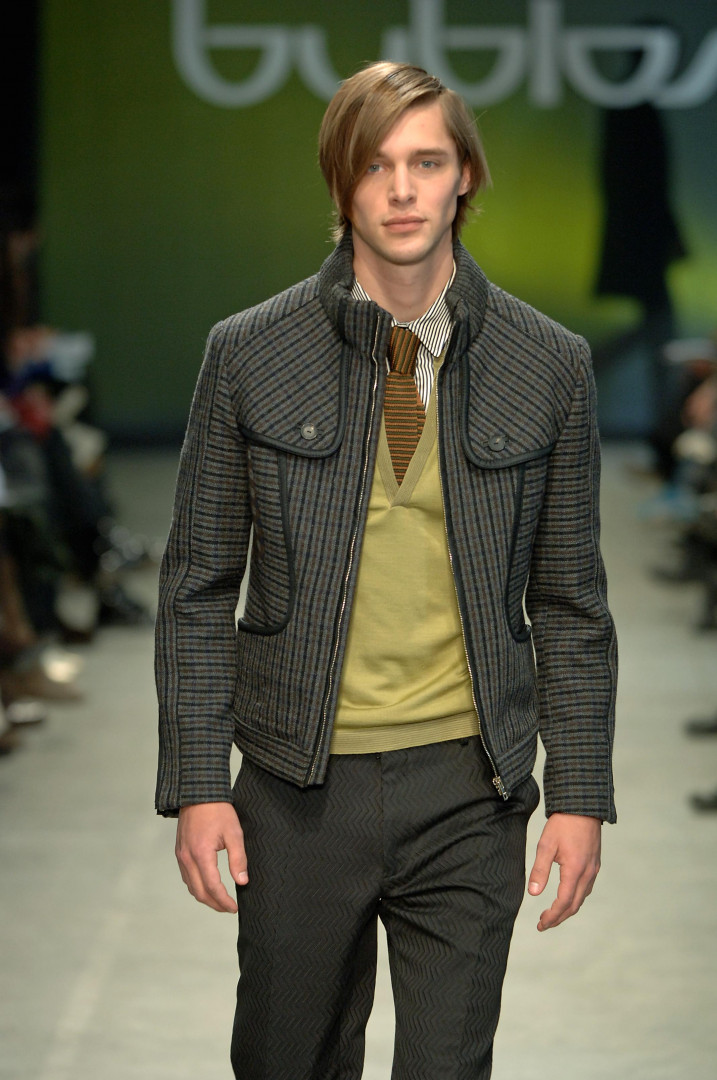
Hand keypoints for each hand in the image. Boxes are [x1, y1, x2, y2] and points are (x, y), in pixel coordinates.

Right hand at [175, 801, 247, 912]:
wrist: (198, 793)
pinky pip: (186, 876)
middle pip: (199, 892)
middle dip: (214, 904)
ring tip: (220, 900)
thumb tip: (242, 881)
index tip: (234, 907)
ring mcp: (181, 855)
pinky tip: (207, 886)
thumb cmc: (218, 811)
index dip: (223, 901)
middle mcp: (187, 858)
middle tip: (228, 908)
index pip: (212, 887)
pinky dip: (197, 886)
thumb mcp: (234, 833)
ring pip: (191, 886)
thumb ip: (238, 859)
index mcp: (201, 854)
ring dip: (204, 897)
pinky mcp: (179, 852)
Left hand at [527, 813, 600, 930]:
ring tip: (552, 913)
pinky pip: (586, 888)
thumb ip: (540, 870)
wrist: (582, 806)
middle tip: (544, 923)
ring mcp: (593, 869)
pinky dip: (575, 898)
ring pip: (582, 897)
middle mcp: (587, 873)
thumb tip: (533, 893)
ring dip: (568, 909)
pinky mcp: (594, 863)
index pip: (564, 903)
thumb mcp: (546, 845)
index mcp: (575, 871)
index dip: (552, 917)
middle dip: (559, 917)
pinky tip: (566, 895)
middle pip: (574, 905)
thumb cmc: (562, 824)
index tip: (540, 924)